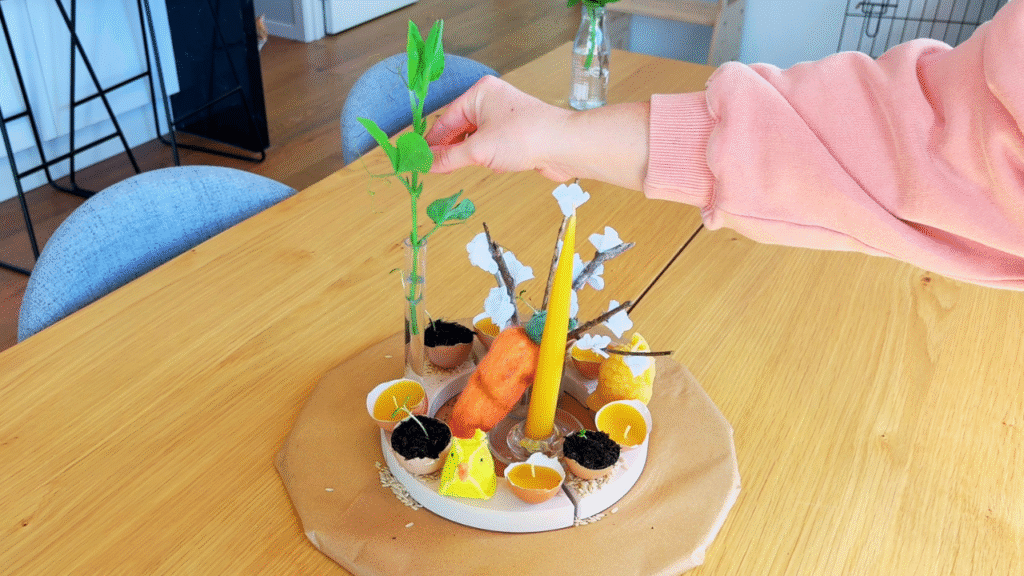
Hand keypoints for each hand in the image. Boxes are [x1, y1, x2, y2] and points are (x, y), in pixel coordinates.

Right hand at [425, 76, 650, 190]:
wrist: (564, 146)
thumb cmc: (526, 136)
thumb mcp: (478, 150)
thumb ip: (448, 157)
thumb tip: (427, 163)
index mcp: (479, 93)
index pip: (446, 119)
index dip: (431, 142)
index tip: (416, 158)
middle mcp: (491, 101)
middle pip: (459, 128)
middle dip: (449, 149)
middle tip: (432, 168)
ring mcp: (505, 117)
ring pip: (475, 139)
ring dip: (469, 154)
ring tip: (460, 167)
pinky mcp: (516, 133)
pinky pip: (491, 146)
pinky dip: (486, 157)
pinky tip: (487, 165)